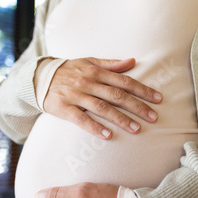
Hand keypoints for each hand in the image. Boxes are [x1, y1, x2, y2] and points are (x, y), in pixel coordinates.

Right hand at [44, 57, 162, 138]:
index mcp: (97, 72)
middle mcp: (89, 83)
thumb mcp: (89, 62)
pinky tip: (108, 136)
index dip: (142, 90)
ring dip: (120, 119)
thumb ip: (111, 64)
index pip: (125, 81)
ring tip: (136, 129)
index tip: (158, 99)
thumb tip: (133, 61)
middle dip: (137, 106)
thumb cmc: (69, 70)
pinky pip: (81, 119)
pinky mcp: (64, 108)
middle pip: (117, 95)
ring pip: (102, 108)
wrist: (39, 77)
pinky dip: (94, 127)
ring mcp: (76, 96)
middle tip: (153, 117)